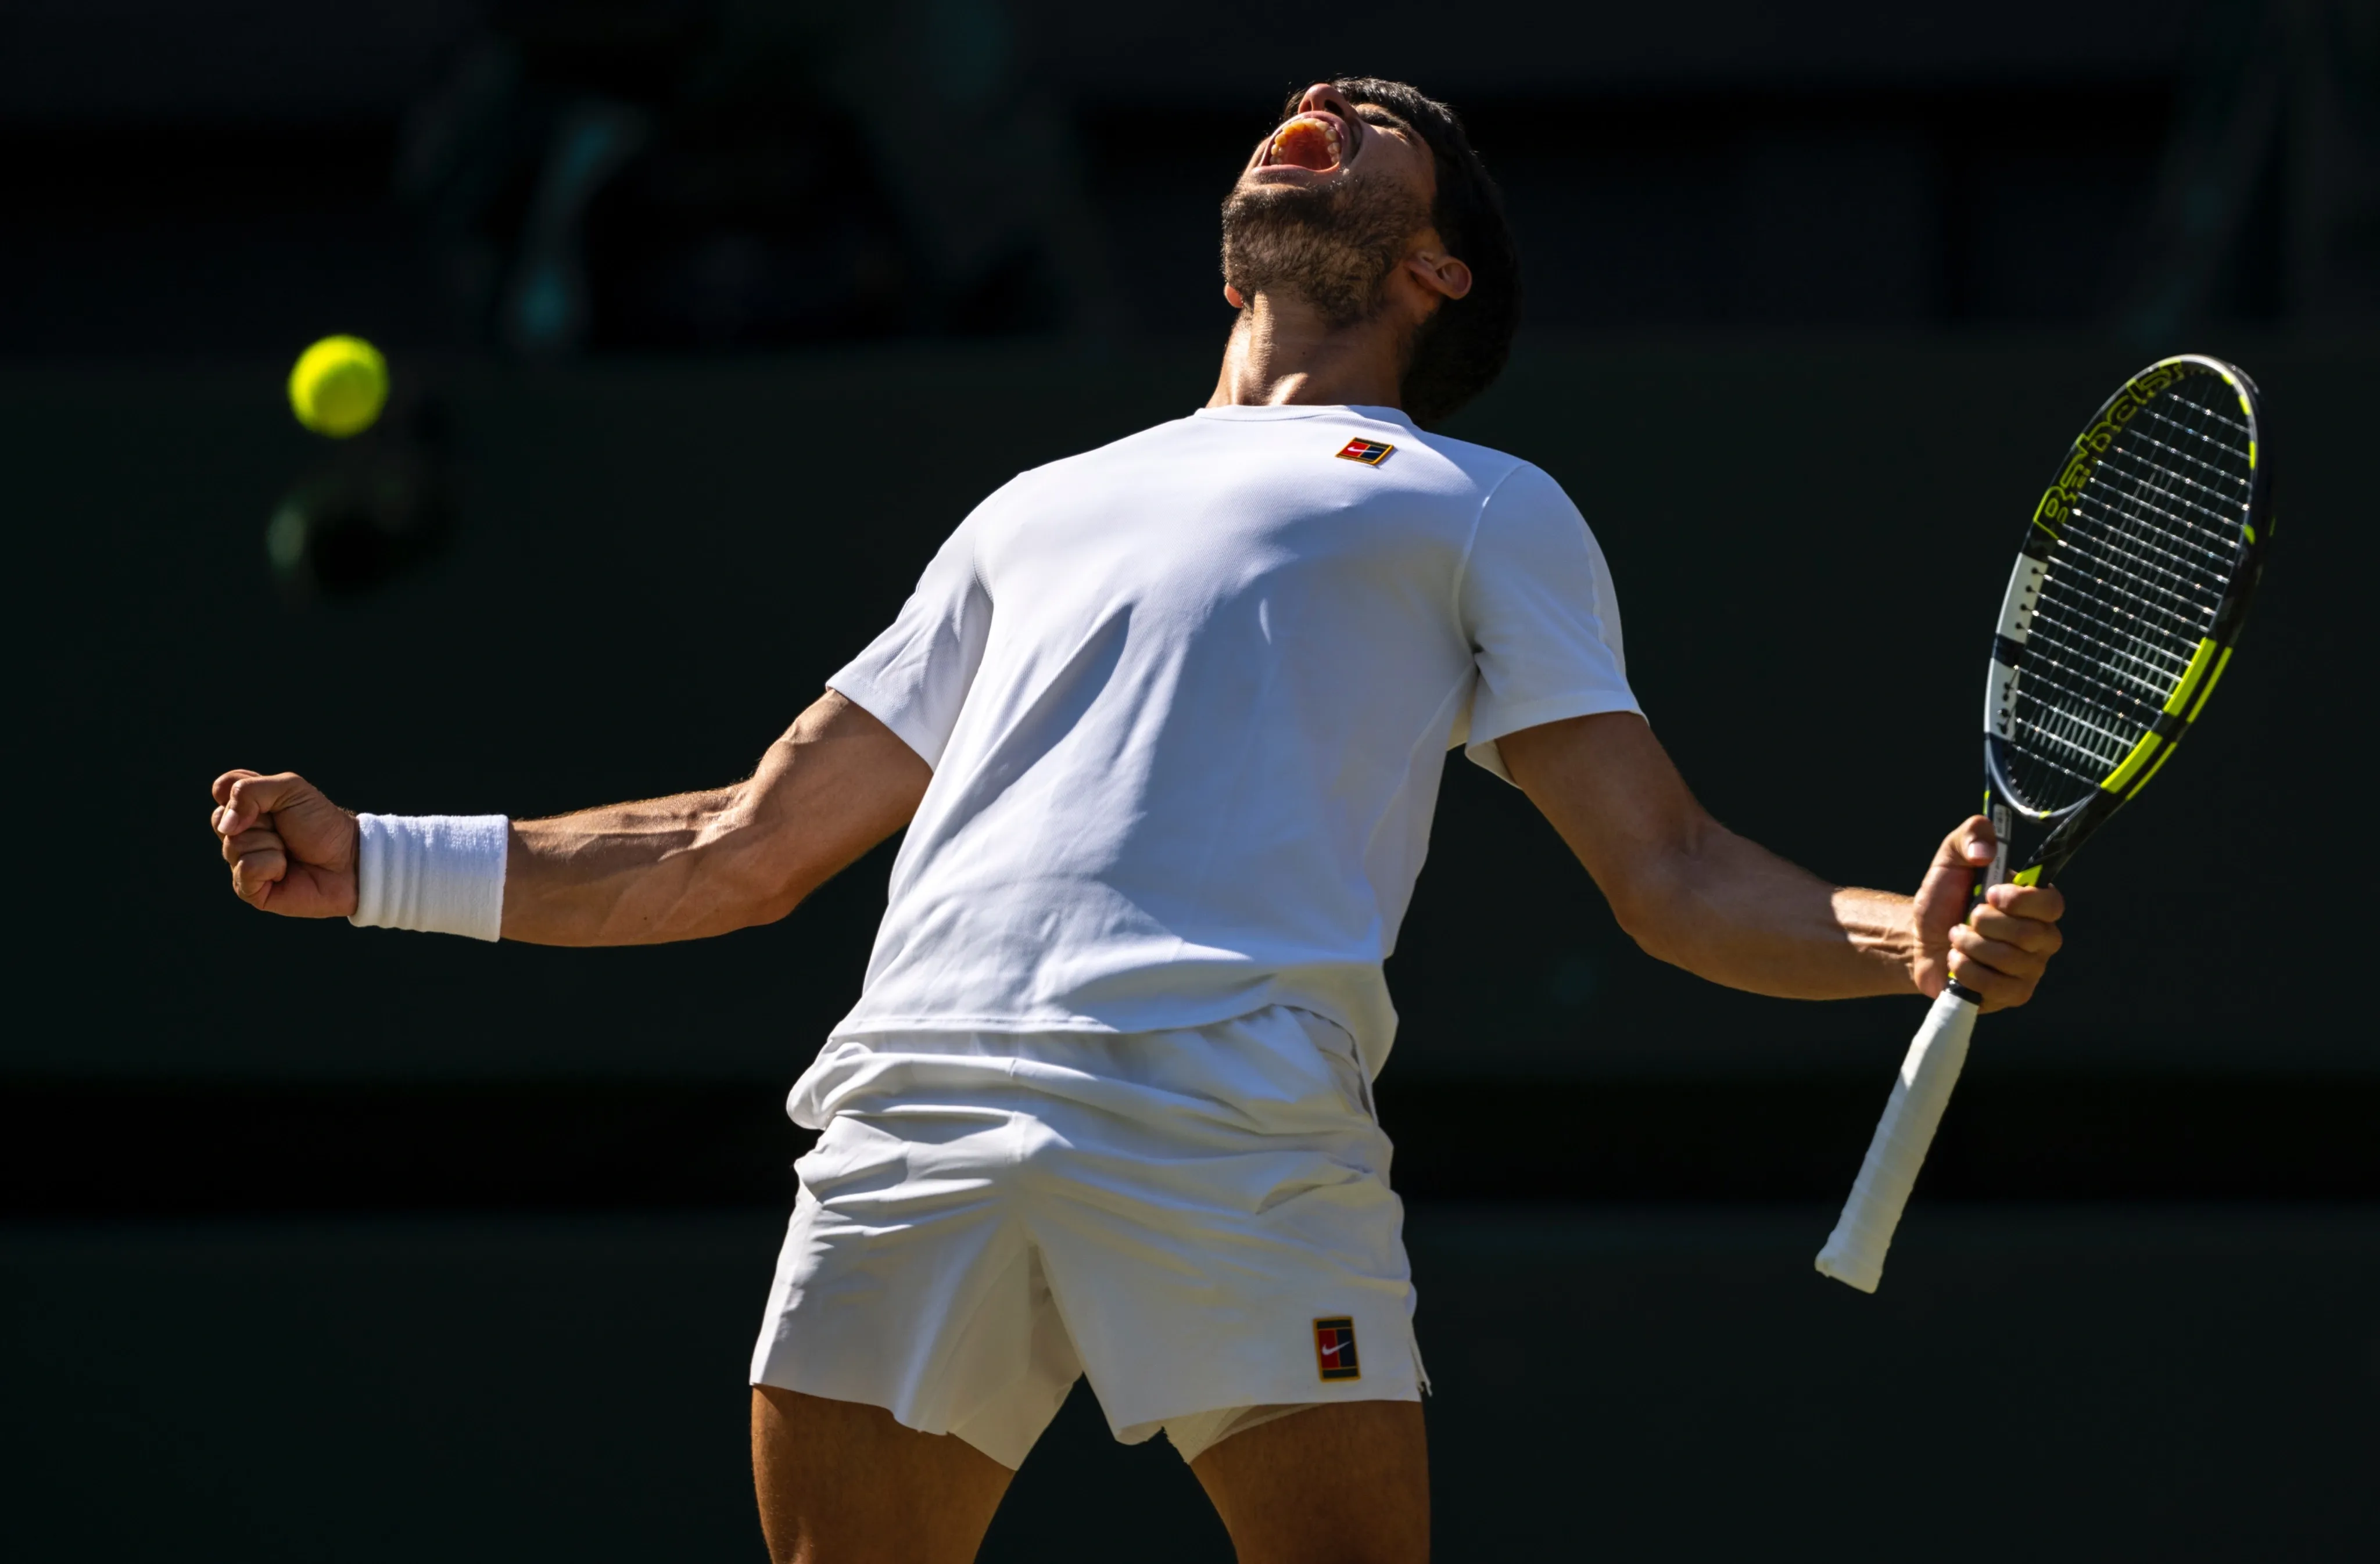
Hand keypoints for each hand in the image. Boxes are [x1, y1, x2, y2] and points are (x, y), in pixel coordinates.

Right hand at [210, 770, 359, 917]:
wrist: (348, 859)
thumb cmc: (321, 823)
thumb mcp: (290, 790)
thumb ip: (249, 791)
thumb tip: (226, 825)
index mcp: (248, 806)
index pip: (222, 789)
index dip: (241, 793)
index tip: (273, 799)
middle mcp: (240, 833)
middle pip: (220, 820)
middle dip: (259, 821)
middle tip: (285, 828)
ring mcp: (242, 861)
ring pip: (233, 846)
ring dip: (269, 844)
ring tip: (288, 850)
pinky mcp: (249, 888)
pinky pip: (245, 871)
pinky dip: (270, 866)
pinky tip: (285, 870)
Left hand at [1908, 815, 2065, 1011]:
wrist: (1918, 939)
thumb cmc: (1943, 898)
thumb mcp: (1950, 858)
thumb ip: (1970, 836)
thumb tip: (1986, 851)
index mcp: (2036, 903)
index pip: (2052, 904)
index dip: (2021, 901)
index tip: (1990, 894)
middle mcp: (2042, 937)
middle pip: (2029, 935)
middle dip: (1984, 925)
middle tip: (1965, 918)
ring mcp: (2030, 969)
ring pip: (2009, 961)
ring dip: (1969, 946)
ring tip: (1956, 938)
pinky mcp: (2012, 995)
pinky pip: (1996, 987)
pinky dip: (1966, 971)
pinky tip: (1956, 961)